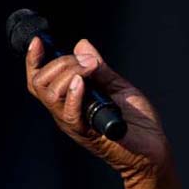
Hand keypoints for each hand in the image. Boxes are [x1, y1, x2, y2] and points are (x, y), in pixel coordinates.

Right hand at [25, 36, 173, 188]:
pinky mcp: (88, 134)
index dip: (33, 60)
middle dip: (60, 63)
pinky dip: (72, 94)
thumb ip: (100, 68)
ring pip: (50, 95)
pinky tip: (82, 82)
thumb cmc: (139, 122)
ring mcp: (75, 124)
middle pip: (40, 84)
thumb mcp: (118, 86)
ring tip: (90, 69)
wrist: (155, 147)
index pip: (39, 80)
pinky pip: (69, 114)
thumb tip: (82, 45)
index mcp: (70, 101)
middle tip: (87, 61)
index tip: (38, 42)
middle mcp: (67, 113)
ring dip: (68, 73)